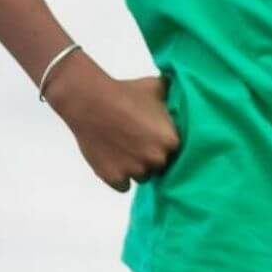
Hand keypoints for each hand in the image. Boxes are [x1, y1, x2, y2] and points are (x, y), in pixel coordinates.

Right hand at [45, 58, 180, 191]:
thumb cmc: (124, 92)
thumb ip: (173, 93)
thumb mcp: (155, 87)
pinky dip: (118, 175)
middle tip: (136, 140)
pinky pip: (123, 185)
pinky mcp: (114, 178)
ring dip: (134, 167)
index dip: (162, 143)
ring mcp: (135, 171)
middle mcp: (156, 160)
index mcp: (171, 141)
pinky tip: (112, 158)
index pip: (175, 151)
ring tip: (122, 147)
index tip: (152, 135)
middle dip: (150, 156)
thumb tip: (182, 89)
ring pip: (141, 177)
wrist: (89, 101)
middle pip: (159, 166)